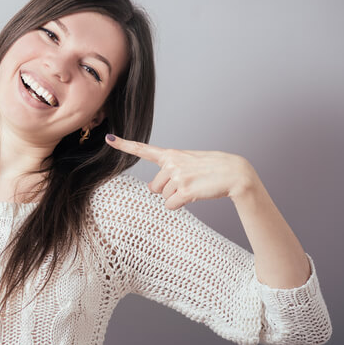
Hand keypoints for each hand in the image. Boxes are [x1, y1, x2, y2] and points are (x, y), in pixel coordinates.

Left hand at [104, 134, 256, 209]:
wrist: (234, 173)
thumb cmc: (211, 169)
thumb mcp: (188, 162)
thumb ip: (169, 170)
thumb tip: (151, 189)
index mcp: (171, 154)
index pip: (143, 149)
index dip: (124, 145)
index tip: (109, 139)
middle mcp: (171, 163)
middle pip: (154, 187)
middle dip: (166, 190)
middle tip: (187, 184)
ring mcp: (177, 176)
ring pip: (163, 197)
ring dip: (177, 197)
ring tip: (194, 187)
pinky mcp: (185, 191)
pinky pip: (170, 205)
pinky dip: (180, 205)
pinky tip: (194, 196)